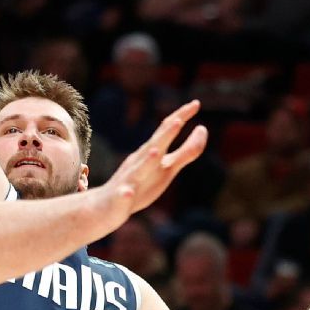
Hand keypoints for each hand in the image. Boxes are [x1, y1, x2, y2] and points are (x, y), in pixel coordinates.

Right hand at [95, 100, 207, 226]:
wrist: (106, 206)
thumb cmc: (140, 184)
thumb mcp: (167, 167)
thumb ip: (186, 151)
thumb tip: (203, 129)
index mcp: (151, 154)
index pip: (165, 131)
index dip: (180, 117)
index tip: (196, 103)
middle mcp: (139, 162)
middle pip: (154, 146)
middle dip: (165, 134)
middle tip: (178, 121)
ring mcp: (129, 179)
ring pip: (138, 169)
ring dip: (146, 160)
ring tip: (156, 151)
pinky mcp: (120, 198)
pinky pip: (123, 195)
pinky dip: (125, 193)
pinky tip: (128, 192)